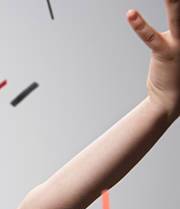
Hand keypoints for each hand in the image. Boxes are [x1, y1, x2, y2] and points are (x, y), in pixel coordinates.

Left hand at [128, 0, 179, 118]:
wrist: (172, 100)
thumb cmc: (177, 67)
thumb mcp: (179, 41)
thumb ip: (178, 23)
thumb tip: (173, 6)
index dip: (177, 0)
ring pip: (179, 16)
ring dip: (174, 2)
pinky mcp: (167, 54)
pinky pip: (152, 37)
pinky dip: (140, 26)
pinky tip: (131, 14)